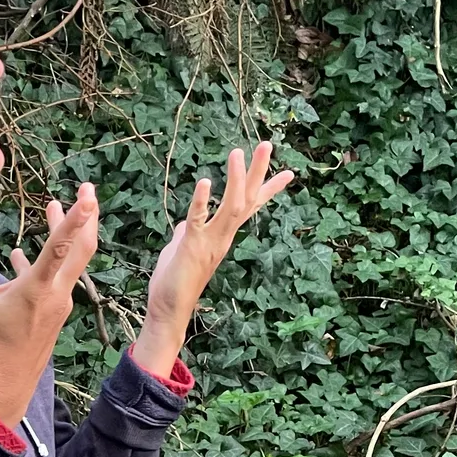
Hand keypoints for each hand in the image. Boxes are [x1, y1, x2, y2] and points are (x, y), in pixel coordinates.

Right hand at [0, 181, 99, 428]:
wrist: (9, 383)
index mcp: (37, 288)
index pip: (60, 246)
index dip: (74, 218)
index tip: (88, 195)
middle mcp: (56, 293)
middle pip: (80, 247)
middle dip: (85, 216)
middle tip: (88, 189)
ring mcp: (59, 302)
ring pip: (71, 261)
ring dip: (65, 234)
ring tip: (53, 208)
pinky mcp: (55, 311)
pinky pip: (56, 278)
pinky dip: (46, 261)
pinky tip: (21, 256)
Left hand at [142, 142, 293, 351]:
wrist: (167, 311)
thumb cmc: (174, 283)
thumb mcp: (183, 249)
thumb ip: (189, 233)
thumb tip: (187, 222)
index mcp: (222, 236)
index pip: (250, 208)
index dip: (268, 189)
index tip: (289, 172)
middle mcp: (222, 238)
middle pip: (247, 200)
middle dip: (258, 173)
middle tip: (267, 144)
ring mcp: (210, 242)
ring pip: (231, 207)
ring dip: (236, 180)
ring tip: (237, 153)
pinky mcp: (192, 247)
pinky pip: (198, 221)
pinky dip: (202, 201)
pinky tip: (206, 182)